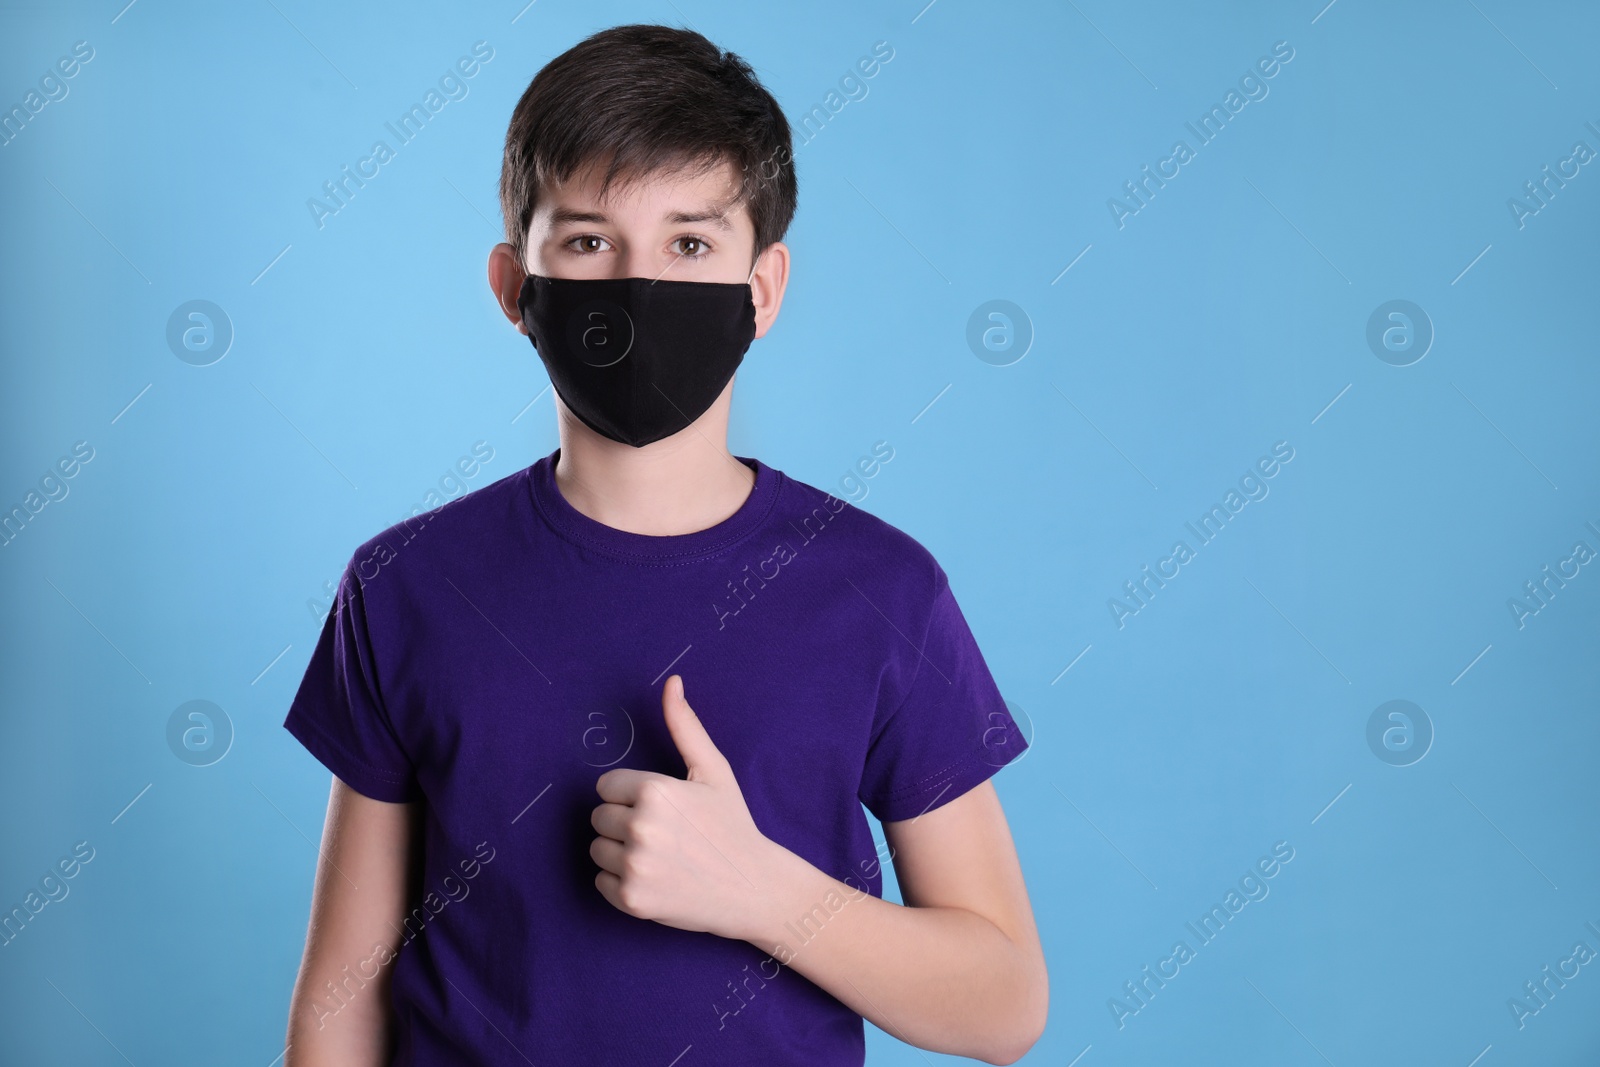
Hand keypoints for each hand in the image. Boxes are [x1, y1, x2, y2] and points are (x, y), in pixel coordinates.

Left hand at [589, 674, 789, 940]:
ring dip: (620, 852)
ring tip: (660, 856)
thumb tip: (671, 682)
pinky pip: (601, 882)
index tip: (660, 807)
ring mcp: (635, 867)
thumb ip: (685, 726)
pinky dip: (622, 882)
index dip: (631, 794)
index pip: (606, 786)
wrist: (753, 887)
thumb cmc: (732, 824)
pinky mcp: (631, 900)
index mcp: (655, 791)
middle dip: (624, 822)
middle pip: (599, 817)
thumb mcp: (713, 771)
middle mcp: (641, 828)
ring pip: (598, 850)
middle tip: (663, 833)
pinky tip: (655, 879)